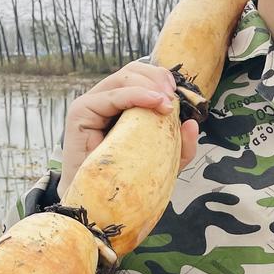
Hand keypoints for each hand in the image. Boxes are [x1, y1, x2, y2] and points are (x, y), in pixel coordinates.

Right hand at [57, 60, 199, 196]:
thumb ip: (180, 146)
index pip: (141, 77)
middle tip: (174, 96)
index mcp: (121, 105)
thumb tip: (193, 124)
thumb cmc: (127, 180)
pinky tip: (156, 102)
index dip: (161, 78)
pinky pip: (112, 96)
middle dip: (157, 78)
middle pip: (132, 71)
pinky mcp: (81, 112)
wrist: (96, 202)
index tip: (181, 93)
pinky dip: (136, 96)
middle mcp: (105, 100)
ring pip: (123, 78)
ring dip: (150, 86)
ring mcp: (92, 103)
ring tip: (168, 102)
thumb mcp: (163, 162)